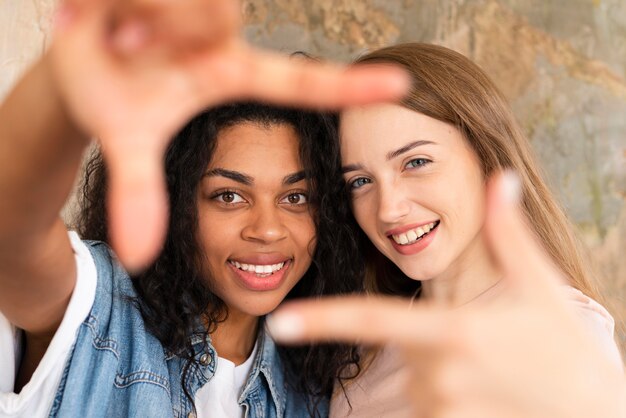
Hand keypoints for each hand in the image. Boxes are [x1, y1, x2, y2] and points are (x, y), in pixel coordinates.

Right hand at [50, 0, 408, 269]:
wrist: (73, 58)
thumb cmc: (113, 96)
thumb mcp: (127, 143)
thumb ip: (139, 194)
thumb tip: (136, 258)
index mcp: (229, 73)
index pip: (299, 81)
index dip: (349, 85)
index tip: (401, 86)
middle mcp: (222, 35)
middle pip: (217, 15)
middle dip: (170, 30)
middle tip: (131, 47)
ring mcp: (198, 2)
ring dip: (142, 18)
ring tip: (117, 36)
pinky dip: (112, 0)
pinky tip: (101, 14)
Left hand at [268, 172, 625, 417]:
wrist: (592, 412)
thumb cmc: (564, 348)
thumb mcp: (538, 286)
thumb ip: (509, 232)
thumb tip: (500, 179)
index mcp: (453, 330)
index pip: (371, 319)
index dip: (320, 319)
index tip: (279, 321)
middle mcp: (440, 372)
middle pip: (403, 346)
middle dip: (427, 340)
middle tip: (481, 342)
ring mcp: (443, 407)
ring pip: (417, 378)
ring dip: (441, 369)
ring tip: (491, 369)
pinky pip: (428, 406)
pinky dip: (448, 394)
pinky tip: (487, 392)